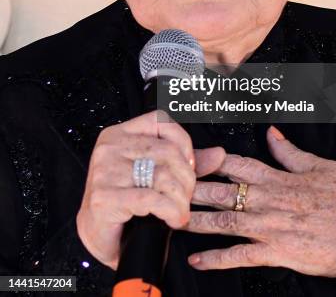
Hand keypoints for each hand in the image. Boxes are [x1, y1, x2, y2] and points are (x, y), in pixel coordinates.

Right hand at [76, 110, 223, 269]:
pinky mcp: (105, 197)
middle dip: (186, 178)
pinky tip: (174, 219)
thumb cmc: (123, 201)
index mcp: (120, 134)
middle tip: (186, 196)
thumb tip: (218, 154)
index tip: (189, 164)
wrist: (96, 234)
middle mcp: (110, 147)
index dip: (183, 141)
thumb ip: (184, 162)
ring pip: (163, 175)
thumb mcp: (153, 174)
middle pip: (167, 151)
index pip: (161, 120)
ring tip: (180, 210)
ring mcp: (105, 171)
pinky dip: (171, 211)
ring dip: (180, 198)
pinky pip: (152, 199)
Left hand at [186, 126, 335, 277]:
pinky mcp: (275, 253)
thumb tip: (271, 133)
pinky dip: (217, 259)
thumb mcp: (319, 165)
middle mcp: (267, 200)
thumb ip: (289, 152)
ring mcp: (269, 227)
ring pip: (224, 223)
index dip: (210, 160)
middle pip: (222, 192)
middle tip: (171, 188)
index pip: (236, 164)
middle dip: (194, 190)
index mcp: (276, 177)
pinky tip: (197, 260)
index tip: (191, 159)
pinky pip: (240, 256)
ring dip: (197, 221)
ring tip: (174, 219)